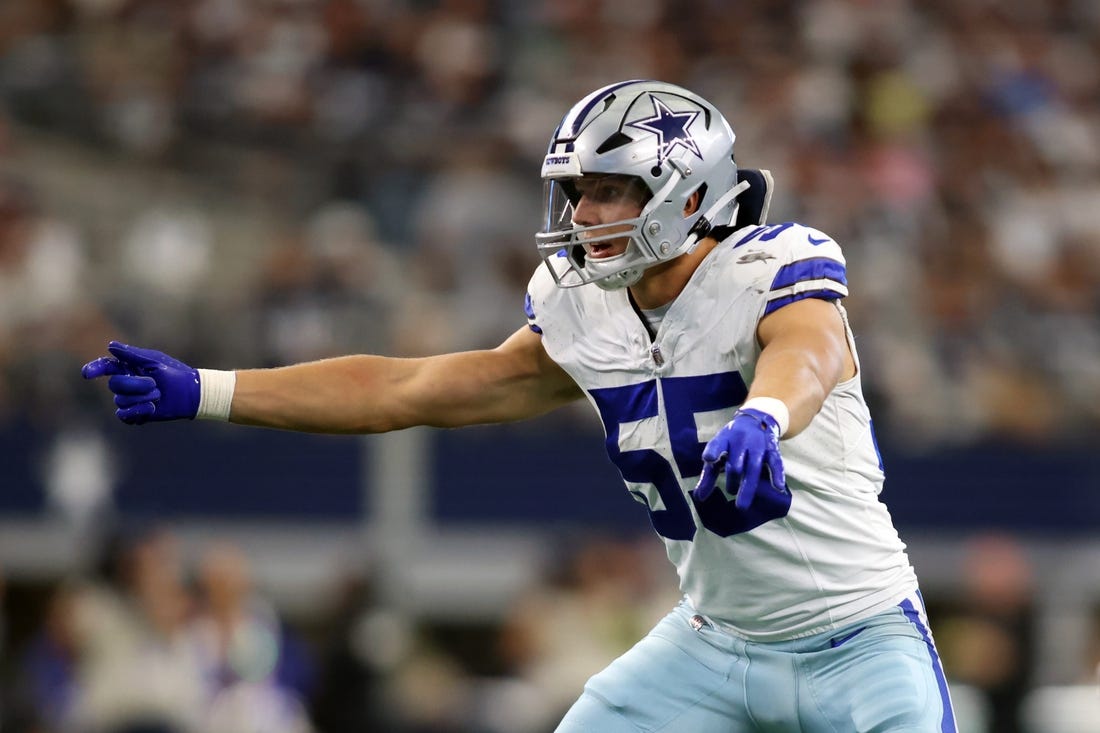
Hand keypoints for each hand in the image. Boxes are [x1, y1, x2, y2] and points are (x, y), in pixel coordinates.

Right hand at [81, 341, 199, 423]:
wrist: (190, 393)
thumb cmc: (174, 373)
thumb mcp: (154, 361)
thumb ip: (132, 355)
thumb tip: (110, 346)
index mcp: (128, 368)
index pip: (106, 367)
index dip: (95, 369)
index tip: (88, 374)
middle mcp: (126, 383)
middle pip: (113, 385)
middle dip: (134, 385)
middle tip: (154, 384)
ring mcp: (130, 400)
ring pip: (120, 401)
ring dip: (142, 398)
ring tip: (158, 395)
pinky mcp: (135, 414)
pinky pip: (124, 415)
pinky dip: (138, 411)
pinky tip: (151, 407)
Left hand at [693, 408, 786, 507]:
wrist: (757, 420)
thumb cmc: (731, 442)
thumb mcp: (719, 452)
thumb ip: (709, 475)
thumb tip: (699, 497)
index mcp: (724, 439)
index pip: (717, 445)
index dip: (713, 451)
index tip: (708, 458)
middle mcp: (740, 440)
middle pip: (735, 464)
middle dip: (732, 481)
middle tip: (731, 492)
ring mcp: (757, 445)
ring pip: (753, 468)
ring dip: (748, 488)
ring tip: (741, 506)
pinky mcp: (772, 449)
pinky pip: (775, 462)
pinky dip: (777, 474)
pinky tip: (778, 487)